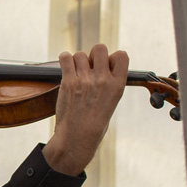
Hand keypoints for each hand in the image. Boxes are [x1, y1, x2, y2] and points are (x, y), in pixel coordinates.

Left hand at [41, 44, 128, 175]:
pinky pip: (66, 57)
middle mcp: (103, 80)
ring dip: (77, 62)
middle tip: (88, 70)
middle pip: (100, 48)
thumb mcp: (111, 102)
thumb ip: (109, 82)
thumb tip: (101, 63)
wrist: (77, 138)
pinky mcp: (69, 82)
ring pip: (80, 54)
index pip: (121, 55)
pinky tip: (66, 69)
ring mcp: (86, 80)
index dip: (112, 58)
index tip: (106, 68)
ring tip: (76, 75)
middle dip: (93, 56)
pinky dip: (65, 60)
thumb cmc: (94, 123)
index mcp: (118, 85)